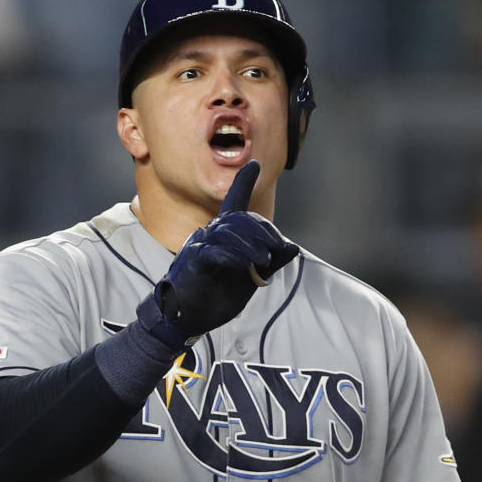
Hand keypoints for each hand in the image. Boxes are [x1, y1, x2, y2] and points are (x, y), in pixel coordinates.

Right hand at [136, 161, 299, 348]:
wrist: (189, 317)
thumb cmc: (217, 294)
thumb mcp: (250, 277)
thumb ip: (270, 261)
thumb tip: (293, 247)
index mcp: (223, 234)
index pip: (234, 203)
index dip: (243, 182)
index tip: (253, 164)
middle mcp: (210, 233)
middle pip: (238, 218)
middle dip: (262, 231)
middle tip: (275, 250)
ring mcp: (199, 246)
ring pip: (227, 231)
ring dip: (250, 245)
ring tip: (263, 262)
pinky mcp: (192, 262)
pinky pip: (212, 251)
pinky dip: (231, 256)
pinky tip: (243, 266)